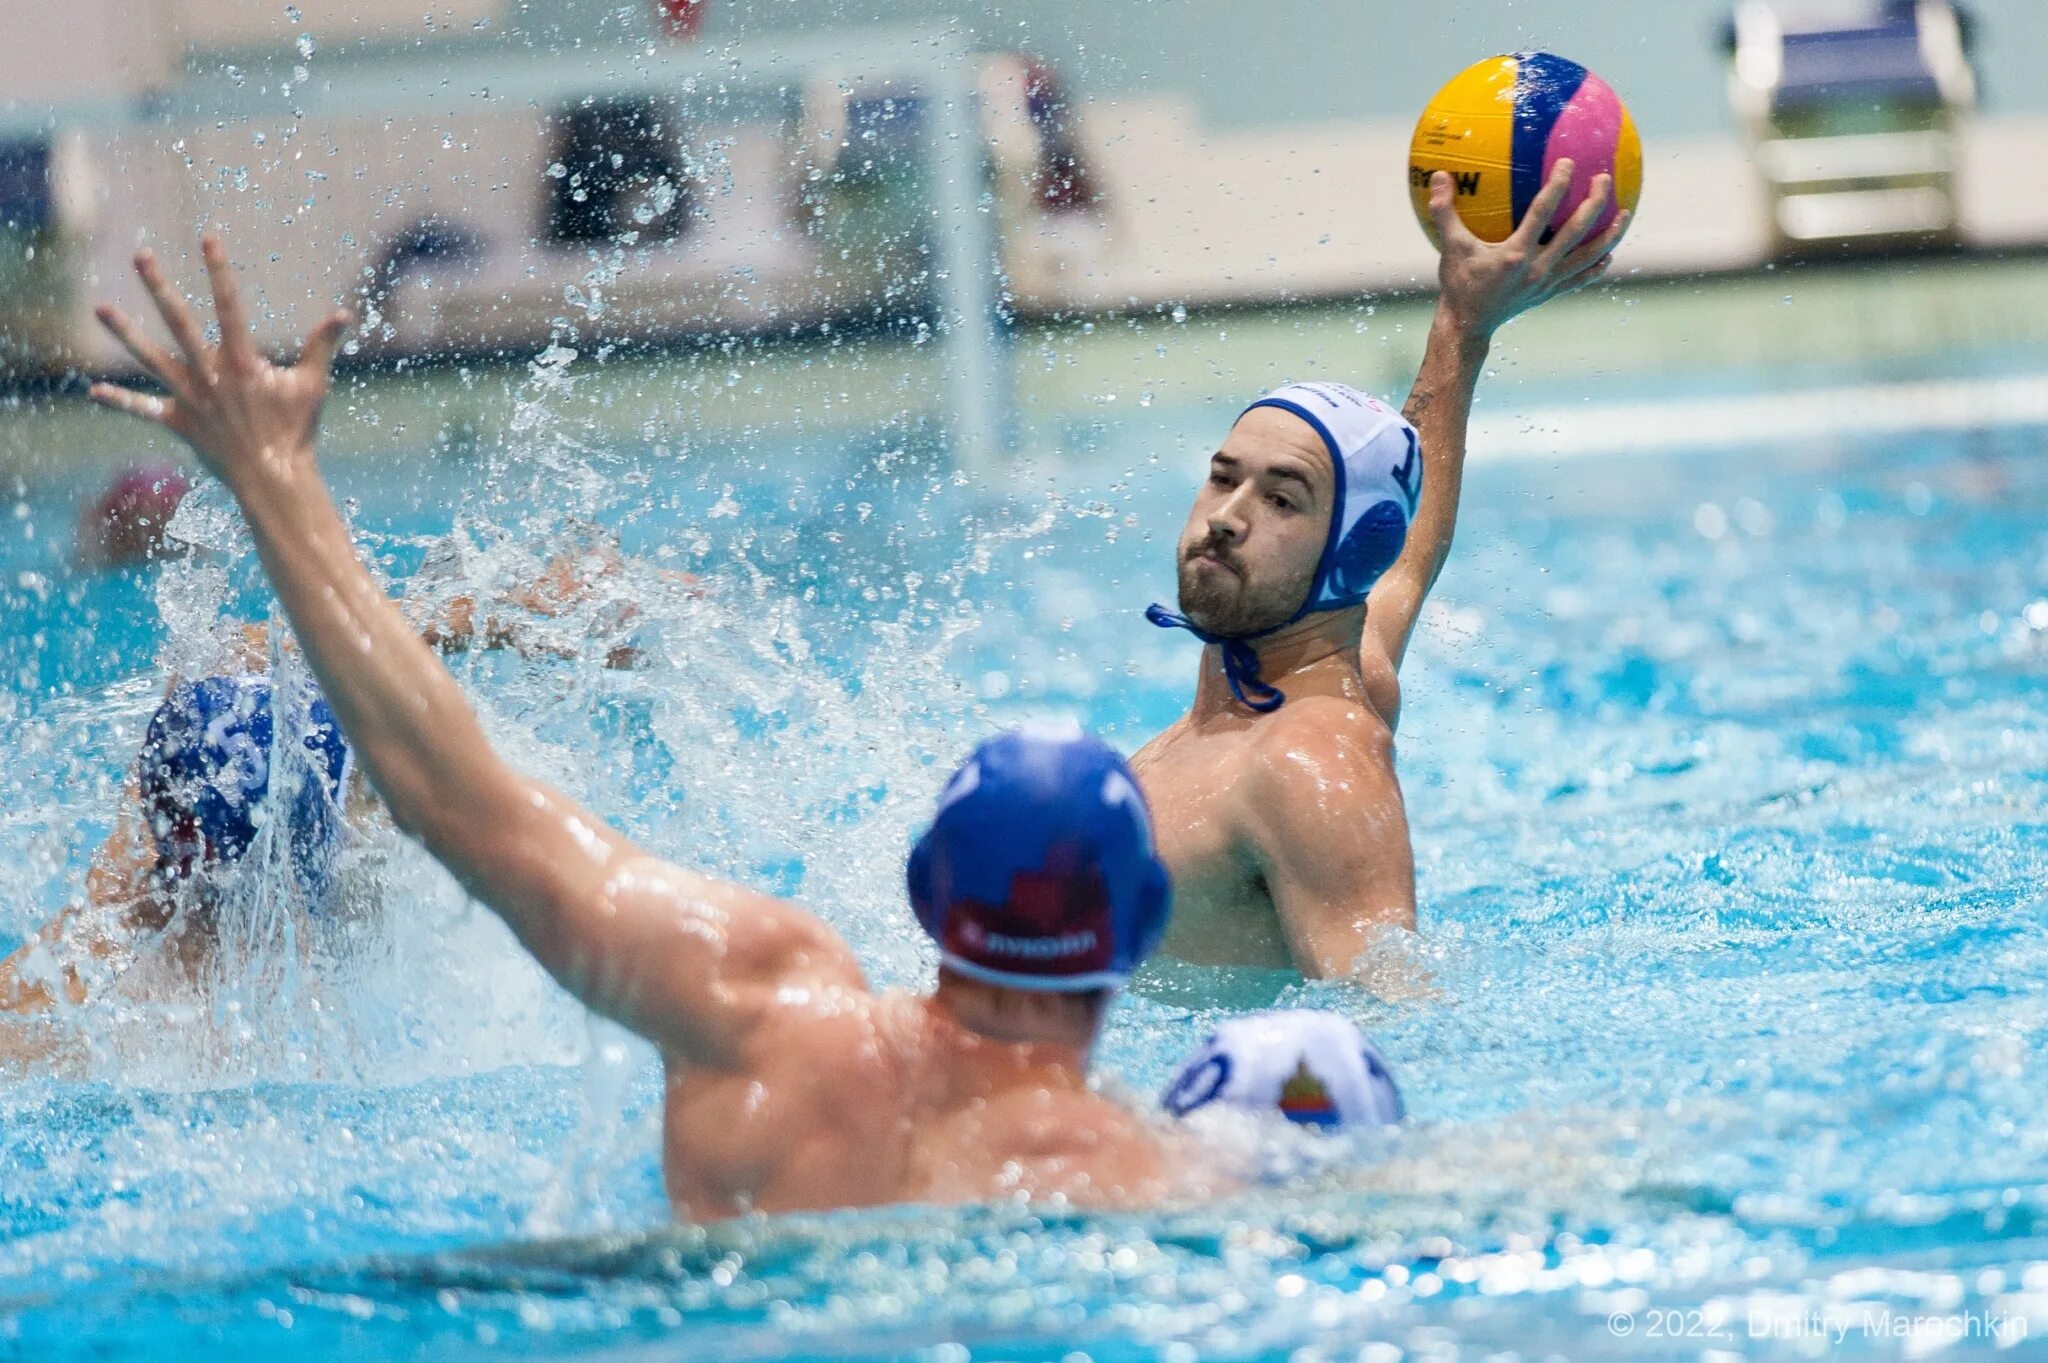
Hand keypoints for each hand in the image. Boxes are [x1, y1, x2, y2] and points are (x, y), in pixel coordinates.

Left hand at [89, 237, 350, 492]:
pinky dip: (120, 401)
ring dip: (125, 333)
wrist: (273, 478)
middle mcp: (211, 375)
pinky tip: (94, 391)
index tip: (208, 238)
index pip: (229, 306)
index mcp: (243, 362)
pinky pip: (145, 410)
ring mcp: (191, 398)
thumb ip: (321, 346)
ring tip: (101, 309)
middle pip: (179, 322)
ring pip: (152, 359)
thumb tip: (343, 315)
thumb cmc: (297, 431)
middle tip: (141, 255)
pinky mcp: (180, 423)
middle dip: (159, 287)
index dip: (219, 270)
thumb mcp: (313, 385)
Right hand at [1425, 160, 1628, 340]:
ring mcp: (1547, 283)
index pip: (1543, 213)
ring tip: (1624, 214)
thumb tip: (1438, 175)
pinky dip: (1597, 266)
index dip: (1558, 186)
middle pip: (1576, 232)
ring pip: (1587, 256)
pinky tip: (1609, 254)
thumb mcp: (1450, 247)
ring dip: (1609, 235)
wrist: (1467, 327)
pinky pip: (1580, 278)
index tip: (1570, 162)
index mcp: (1515, 254)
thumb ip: (1444, 212)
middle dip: (1595, 204)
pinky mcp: (1550, 293)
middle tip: (1605, 178)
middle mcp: (1537, 268)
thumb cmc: (1458, 284)